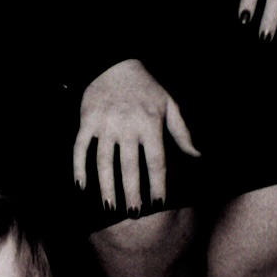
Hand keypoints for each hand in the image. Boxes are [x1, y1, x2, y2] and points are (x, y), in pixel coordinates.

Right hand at [72, 59, 198, 211]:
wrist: (115, 63)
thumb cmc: (147, 87)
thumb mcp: (170, 105)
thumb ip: (182, 132)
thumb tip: (197, 155)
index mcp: (150, 124)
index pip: (156, 162)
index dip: (158, 184)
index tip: (158, 203)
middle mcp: (127, 126)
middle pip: (130, 167)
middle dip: (132, 192)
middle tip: (134, 213)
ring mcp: (105, 125)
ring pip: (104, 162)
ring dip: (107, 186)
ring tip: (110, 206)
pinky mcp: (87, 121)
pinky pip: (81, 148)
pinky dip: (79, 168)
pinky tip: (81, 186)